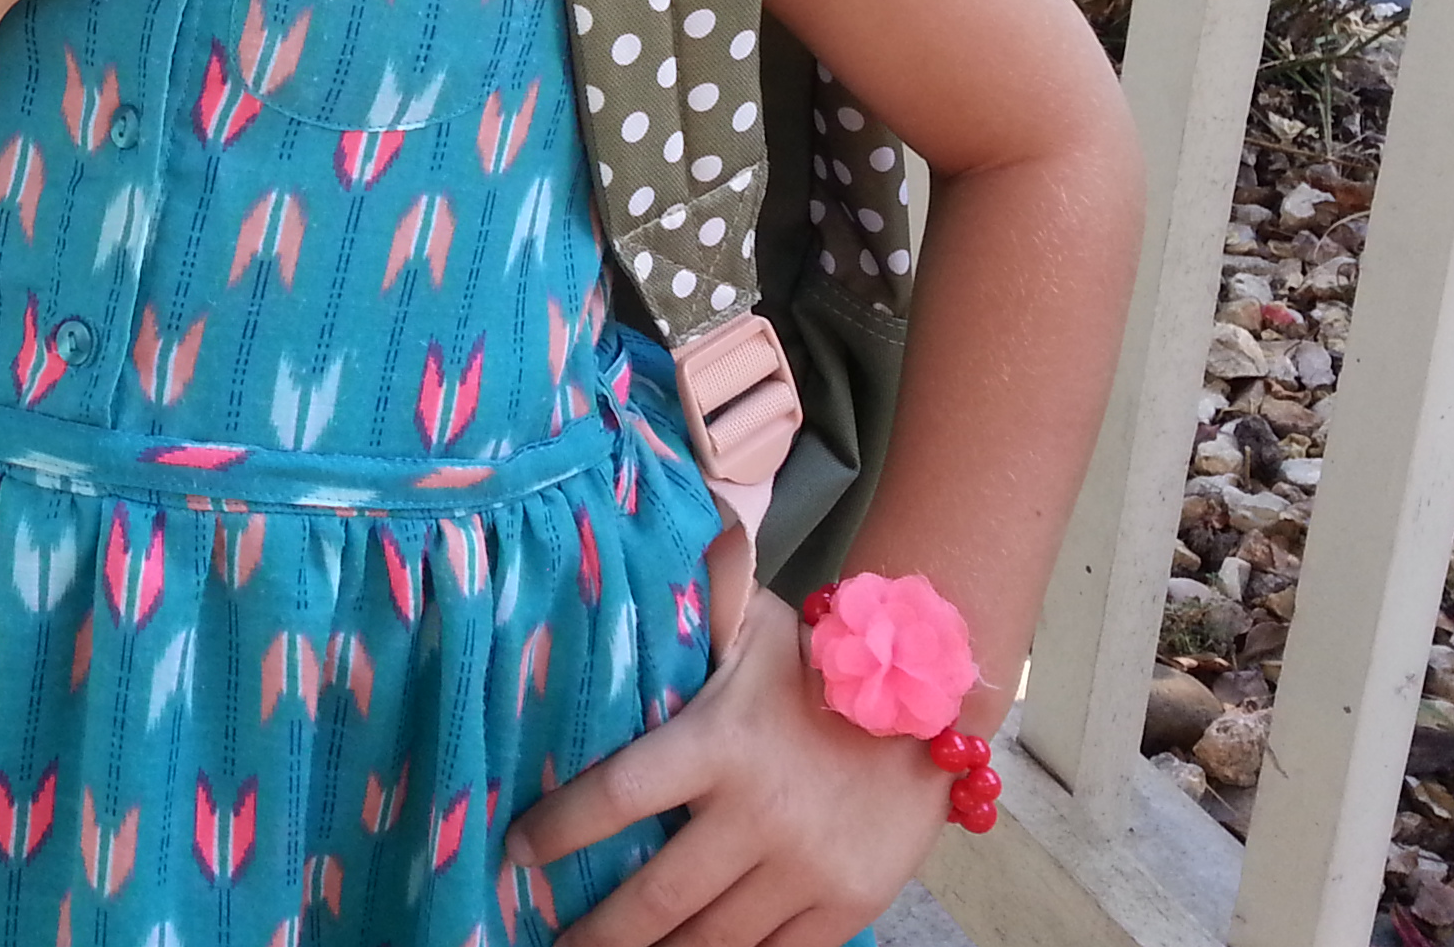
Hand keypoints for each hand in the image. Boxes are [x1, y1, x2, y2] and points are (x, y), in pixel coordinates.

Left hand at [503, 589, 950, 946]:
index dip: (563, 827)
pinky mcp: (847, 904)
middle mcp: (761, 814)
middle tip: (555, 942)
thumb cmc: (820, 661)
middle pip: (659, 897)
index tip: (518, 848)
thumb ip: (695, 603)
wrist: (935, 705)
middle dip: (599, 933)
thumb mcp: (752, 622)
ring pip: (713, 941)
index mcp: (722, 743)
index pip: (622, 794)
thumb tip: (645, 547)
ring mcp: (806, 867)